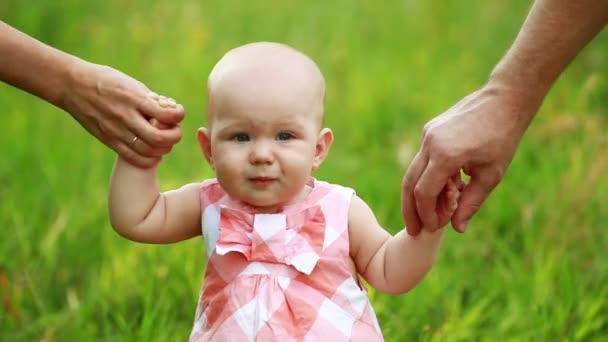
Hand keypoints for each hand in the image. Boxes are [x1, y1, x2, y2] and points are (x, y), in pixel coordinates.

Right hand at [62, 62, 184, 167]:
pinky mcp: (109, 140)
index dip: (178, 115)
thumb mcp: (131, 84)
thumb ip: (150, 99)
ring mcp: (116, 131)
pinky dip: (149, 159)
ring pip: (148, 151)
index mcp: (133, 99)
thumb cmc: (105, 80)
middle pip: (159, 138)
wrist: (72, 85)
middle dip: (174, 136)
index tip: (178, 112)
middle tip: (175, 130)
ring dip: (164, 149)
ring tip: (165, 142)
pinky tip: (155, 154)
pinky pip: (133, 157)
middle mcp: (125, 117)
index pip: (166, 114)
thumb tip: (170, 110)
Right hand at [402, 84, 536, 234]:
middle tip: (414, 230)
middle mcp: (430, 144)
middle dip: (410, 210)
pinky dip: (427, 177)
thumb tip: (456, 228)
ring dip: (417, 195)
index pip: (424, 193)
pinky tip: (441, 190)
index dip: (426, 214)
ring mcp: (428, 134)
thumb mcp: (491, 175)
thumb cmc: (502, 138)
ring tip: (425, 214)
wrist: (504, 99)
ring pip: (413, 171)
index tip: (433, 228)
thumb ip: (471, 203)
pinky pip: (423, 159)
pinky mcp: (430, 129)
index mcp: (446, 155)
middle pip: (409, 183)